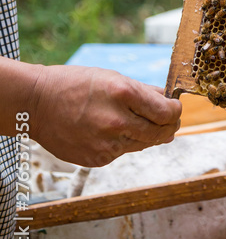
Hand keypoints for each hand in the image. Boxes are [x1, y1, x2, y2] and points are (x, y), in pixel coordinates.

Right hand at [29, 65, 181, 167]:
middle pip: (161, 132)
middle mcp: (117, 122)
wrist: (37, 104)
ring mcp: (107, 145)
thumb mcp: (113, 78)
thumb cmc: (75, 84)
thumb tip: (168, 100)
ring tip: (138, 121)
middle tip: (169, 119)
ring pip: (144, 144)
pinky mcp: (97, 160)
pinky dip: (124, 143)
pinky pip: (123, 152)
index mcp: (124, 94)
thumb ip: (144, 92)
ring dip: (147, 134)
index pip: (167, 112)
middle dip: (169, 125)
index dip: (176, 110)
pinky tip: (112, 131)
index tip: (175, 106)